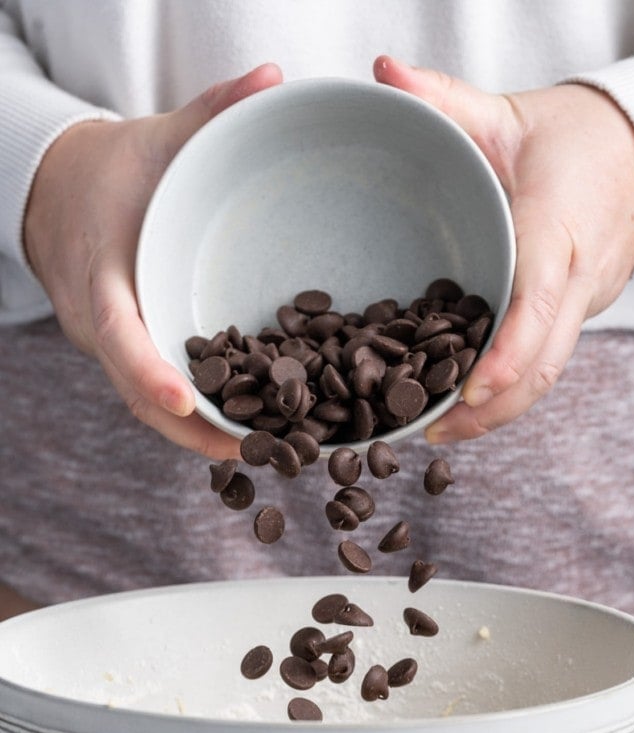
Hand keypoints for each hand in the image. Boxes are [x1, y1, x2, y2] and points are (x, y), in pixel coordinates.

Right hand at [24, 64, 282, 458]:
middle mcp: (105, 326)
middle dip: (193, 429)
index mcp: (103, 277)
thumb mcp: (155, 137)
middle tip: (257, 449)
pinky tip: (251, 431)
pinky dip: (201, 418)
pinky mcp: (134, 356)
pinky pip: (162, 397)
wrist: (62, 199)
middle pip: (140, 395)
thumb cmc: (113, 171)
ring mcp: (117, 349)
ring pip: (153, 409)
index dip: (147, 370)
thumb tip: (272, 79)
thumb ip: (209, 113)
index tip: (183, 400)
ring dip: (203, 435)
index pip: (119, 332)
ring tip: (267, 453)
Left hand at [374, 56, 633, 440]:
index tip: (471, 392)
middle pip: (546, 364)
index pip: (540, 302)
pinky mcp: (582, 313)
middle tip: (435, 432)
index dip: (508, 353)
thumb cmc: (570, 135)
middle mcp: (579, 276)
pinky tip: (470, 403)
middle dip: (494, 409)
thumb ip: (444, 99)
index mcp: (559, 226)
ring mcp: (586, 301)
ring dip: (500, 411)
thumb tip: (384, 73)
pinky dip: (512, 388)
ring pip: (549, 373)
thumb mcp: (505, 112)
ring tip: (443, 430)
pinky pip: (549, 360)